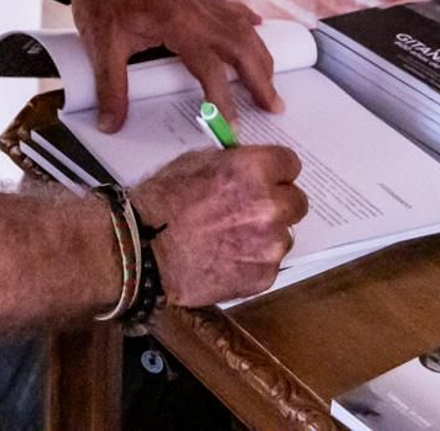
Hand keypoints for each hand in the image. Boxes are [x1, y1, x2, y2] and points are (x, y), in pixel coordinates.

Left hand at [64, 0, 280, 132]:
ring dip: (260, 55)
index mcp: (176, 23)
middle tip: (274, 106)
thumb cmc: (101, 2)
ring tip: (271, 84)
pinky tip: (259, 28)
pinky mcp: (194, 0)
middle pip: (241, 45)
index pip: (210, 66)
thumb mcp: (102, 48)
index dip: (222, 98)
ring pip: (242, 28)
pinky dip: (248, 23)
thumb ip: (110, 88)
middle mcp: (195, 11)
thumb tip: (111, 124)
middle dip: (262, 77)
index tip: (230, 125)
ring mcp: (198, 4)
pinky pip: (230, 10)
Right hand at [131, 146, 306, 305]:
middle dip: (277, 203)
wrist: (143, 250)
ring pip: (284, 235)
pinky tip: (225, 258)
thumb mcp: (195, 162)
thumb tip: (249, 167)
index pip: (290, 164)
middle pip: (296, 202)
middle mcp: (270, 206)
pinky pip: (269, 263)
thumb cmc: (161, 203)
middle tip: (251, 210)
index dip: (275, 171)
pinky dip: (253, 261)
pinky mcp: (263, 276)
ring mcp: (269, 244)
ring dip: (265, 235)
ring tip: (230, 238)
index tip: (267, 178)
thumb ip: (233, 164)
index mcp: (255, 170)